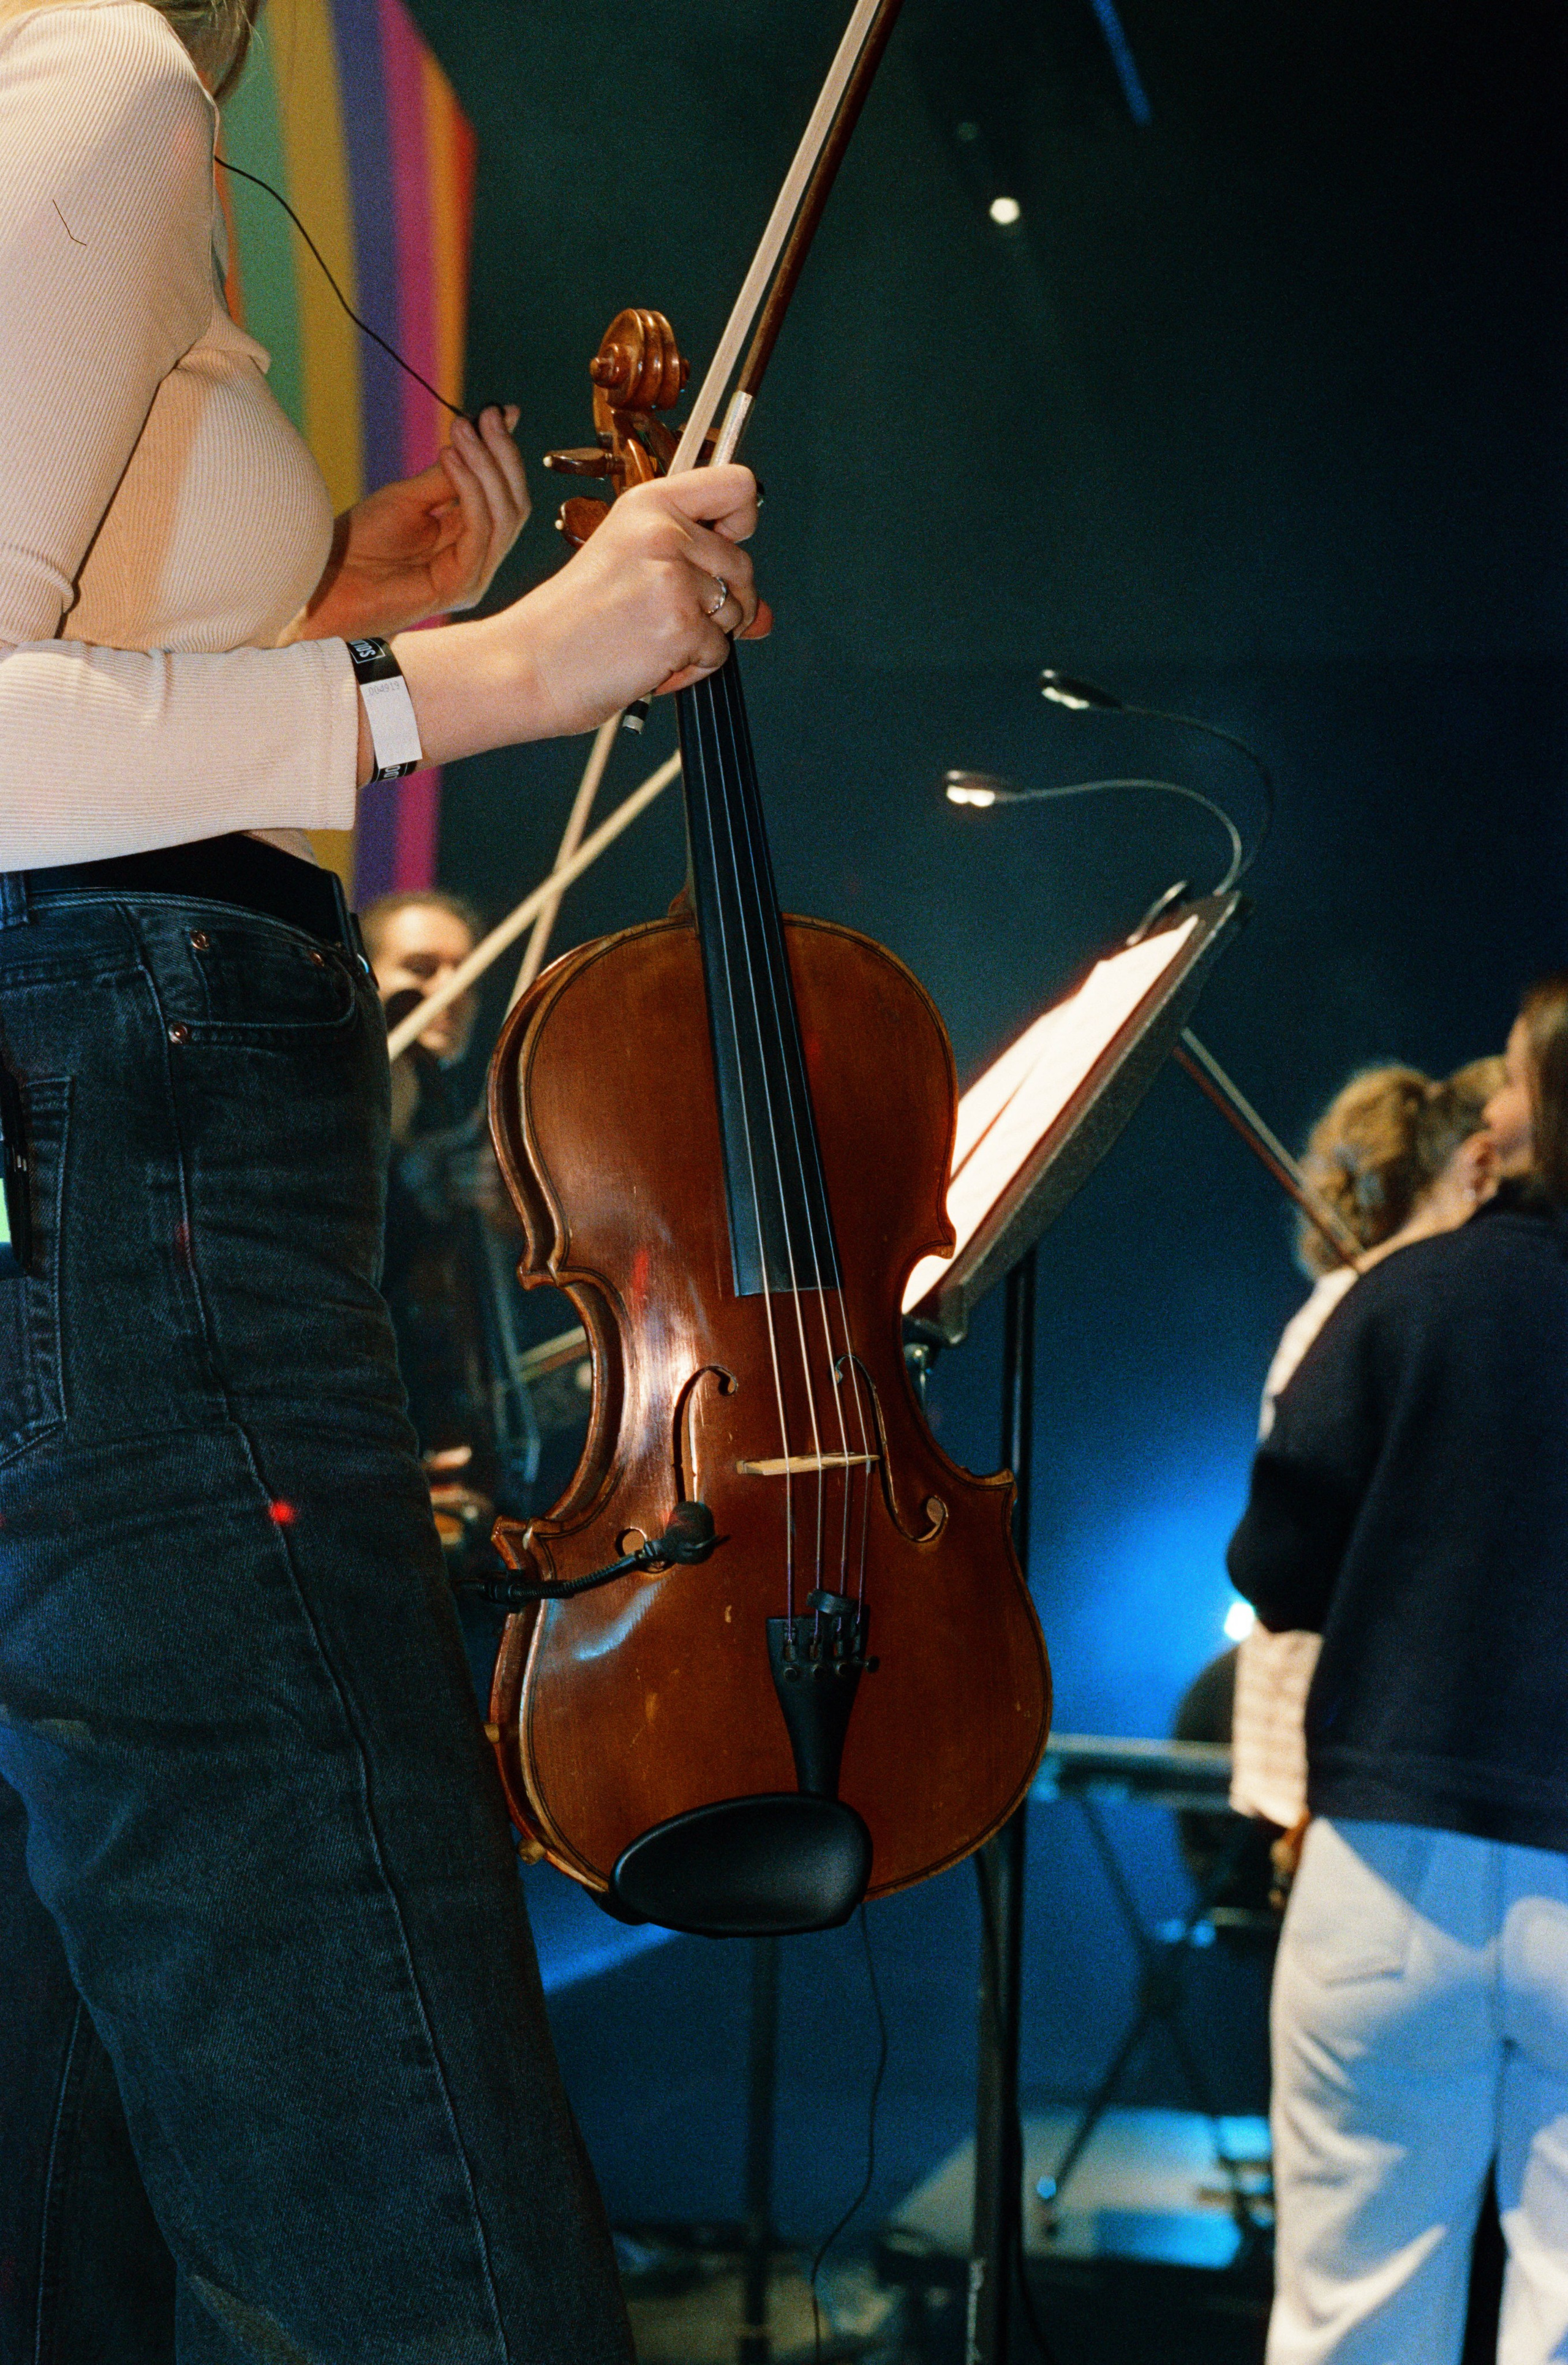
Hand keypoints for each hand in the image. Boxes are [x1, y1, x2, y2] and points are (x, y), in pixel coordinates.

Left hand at [295, 405, 529, 641]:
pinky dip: (470, 490)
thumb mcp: (410, 497)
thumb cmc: (361, 545)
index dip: (505, 453)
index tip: (499, 411)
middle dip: (503, 456)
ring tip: (462, 432)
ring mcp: (473, 577)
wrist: (327, 583)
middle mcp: (479, 561)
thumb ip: (447, 474)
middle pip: (514, 505)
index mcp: (470, 542)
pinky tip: (452, 459)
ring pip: (504, 517)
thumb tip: (478, 428)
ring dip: (486, 467)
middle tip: (487, 416)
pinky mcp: (460, 586)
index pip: (505, 495)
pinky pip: (480, 531)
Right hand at [497, 468, 770, 738]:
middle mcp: (664, 532)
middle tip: (671, 618)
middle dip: (723, 603)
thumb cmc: (571, 622)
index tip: (726, 540)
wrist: (528, 665)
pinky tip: (652, 662)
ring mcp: (674, 579)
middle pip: (744, 565)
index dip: (742, 520)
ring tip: (653, 639)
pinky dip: (693, 669)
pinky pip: (720, 654)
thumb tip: (764, 615)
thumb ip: (700, 577)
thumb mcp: (631, 570)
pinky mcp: (680, 626)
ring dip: (705, 639)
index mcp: (649, 505)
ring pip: (736, 613)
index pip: (739, 486)